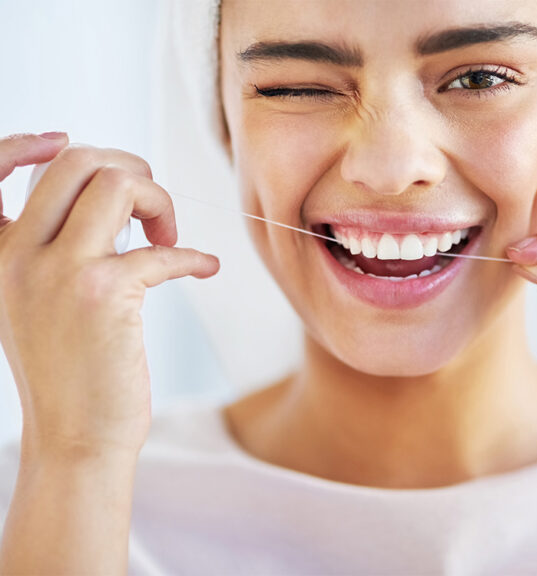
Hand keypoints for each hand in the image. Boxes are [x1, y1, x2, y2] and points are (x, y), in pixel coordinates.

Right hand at [0, 133, 219, 459]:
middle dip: (127, 168)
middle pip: (76, 162)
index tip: (68, 141)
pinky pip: (161, 250)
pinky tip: (206, 267)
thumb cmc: (70, 372)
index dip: (27, 143)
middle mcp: (19, 255)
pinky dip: (193, 255)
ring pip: (117, 185)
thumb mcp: (38, 303)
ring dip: (159, 200)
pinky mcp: (104, 296)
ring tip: (168, 235)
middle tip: (149, 204)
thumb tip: (109, 199)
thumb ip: (53, 250)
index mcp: (0, 253)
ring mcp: (58, 273)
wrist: (75, 438)